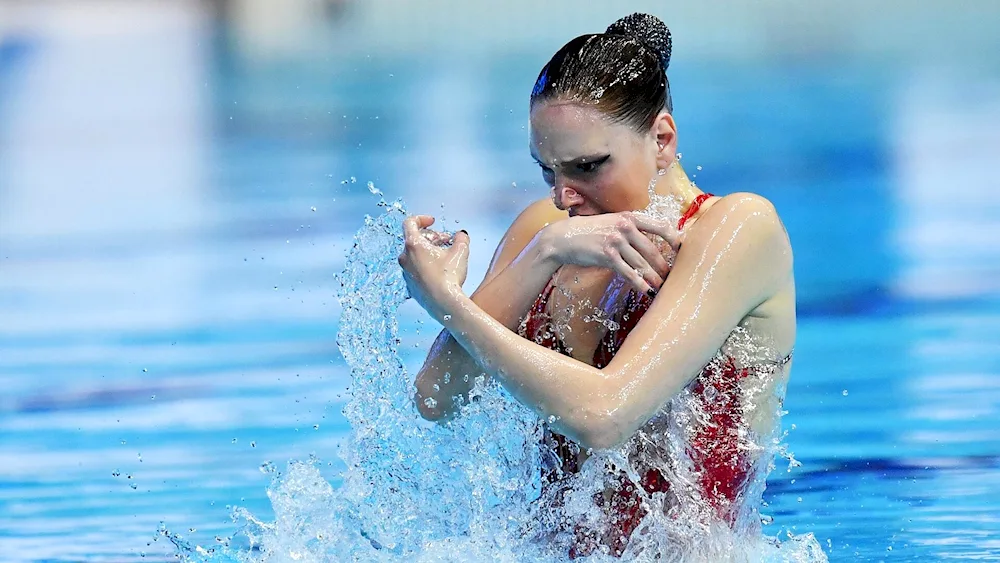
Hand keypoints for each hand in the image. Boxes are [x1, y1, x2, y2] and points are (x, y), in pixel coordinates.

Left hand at [398, 215, 470, 320]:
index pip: (410, 223)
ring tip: (444, 257)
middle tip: (446, 241)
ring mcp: (406, 273)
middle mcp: (405, 258)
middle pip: (414, 239)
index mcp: (413, 245)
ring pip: (414, 256)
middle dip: (431, 237)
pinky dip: (425, 266)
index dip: (422, 219)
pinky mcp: (410, 286)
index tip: (432, 221)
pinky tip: (440, 271)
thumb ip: (461, 238)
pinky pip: (416, 270)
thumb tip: (461, 236)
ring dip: (428, 252)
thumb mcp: (460, 252)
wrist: (444, 304)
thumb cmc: (449, 277)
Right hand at [539, 212, 678, 293]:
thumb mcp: (612, 222)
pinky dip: (639, 283)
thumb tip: (650, 243)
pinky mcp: (607, 256)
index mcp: (629, 217)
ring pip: (642, 263)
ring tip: (663, 287)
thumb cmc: (590, 231)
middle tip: (673, 276)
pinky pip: (628, 272)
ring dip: (654, 278)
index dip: (674, 238)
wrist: (563, 238)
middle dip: (664, 265)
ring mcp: (616, 241)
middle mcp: (625, 227)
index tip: (682, 250)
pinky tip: (646, 291)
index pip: (660, 226)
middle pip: (652, 249)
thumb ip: (631, 229)